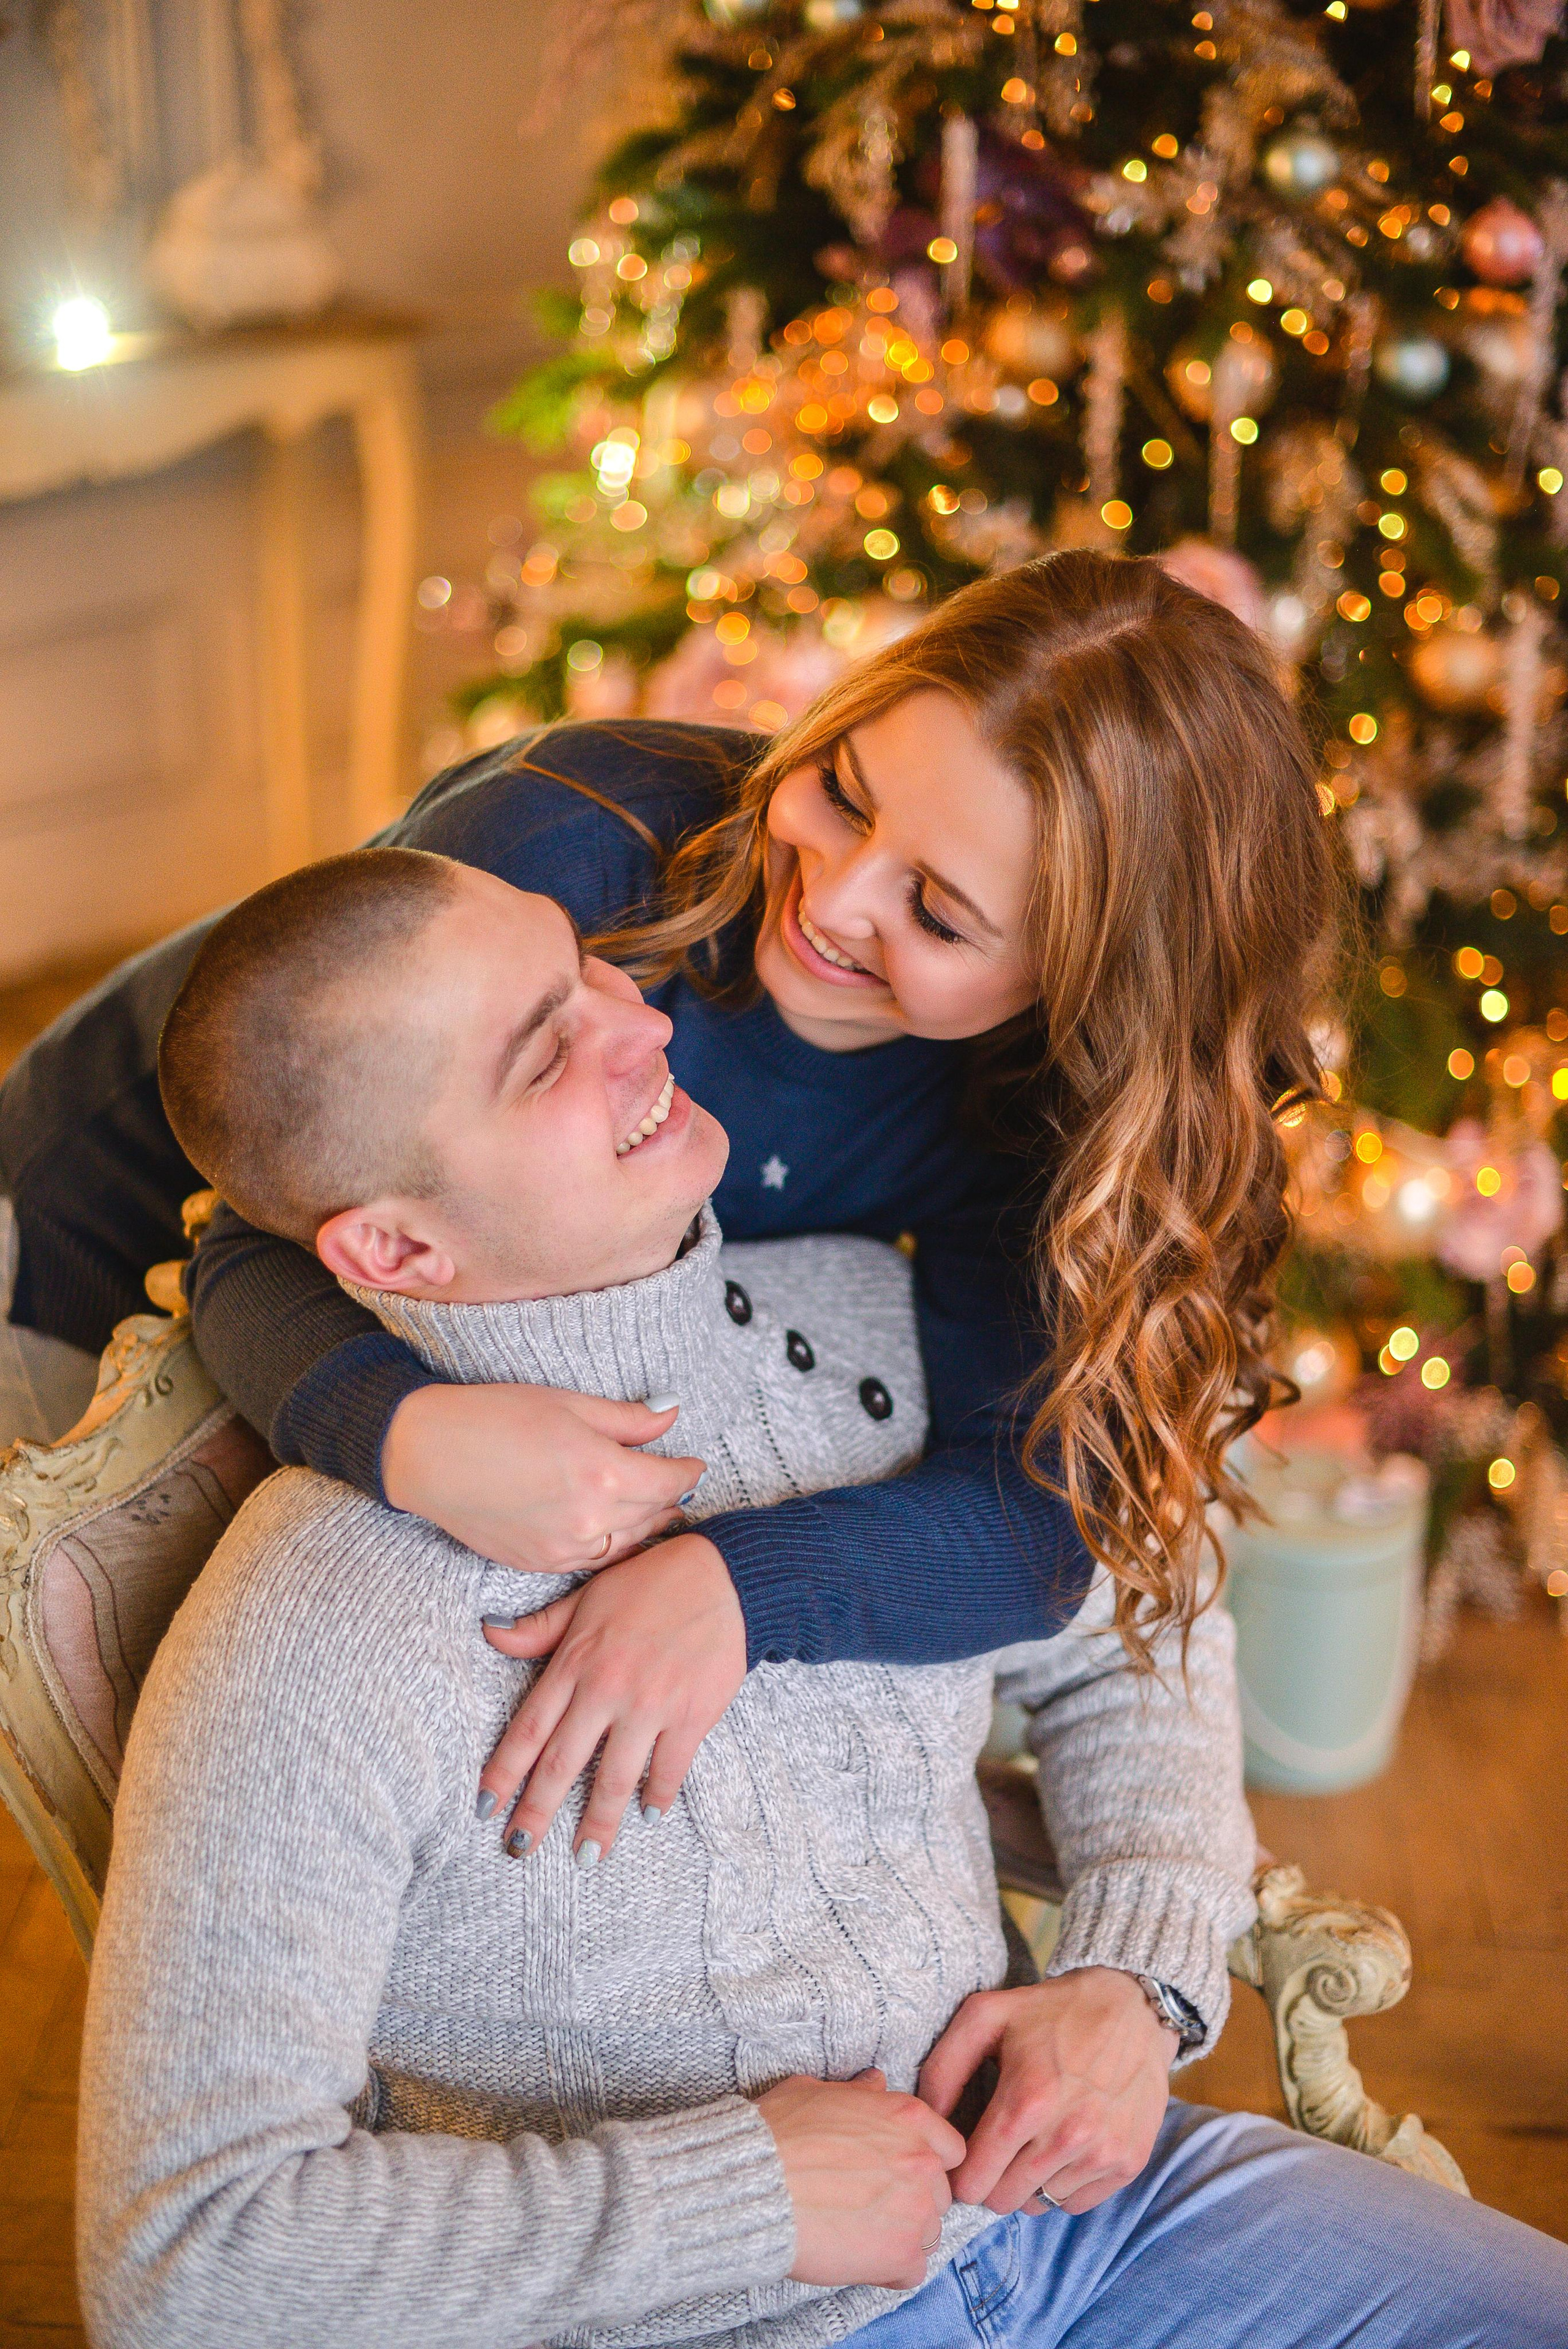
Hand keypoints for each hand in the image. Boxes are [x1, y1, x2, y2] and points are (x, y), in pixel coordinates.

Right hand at [382, 1384, 703, 1572]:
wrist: (427, 1454)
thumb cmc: (493, 1416)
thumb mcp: (568, 1404)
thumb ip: (627, 1418)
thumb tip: (672, 1414)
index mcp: (603, 1472)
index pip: (669, 1481)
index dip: (688, 1472)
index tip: (695, 1464)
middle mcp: (590, 1518)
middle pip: (652, 1514)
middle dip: (671, 1499)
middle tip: (682, 1488)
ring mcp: (563, 1547)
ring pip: (626, 1544)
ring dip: (646, 1527)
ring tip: (658, 1513)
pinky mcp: (538, 1563)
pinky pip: (592, 1561)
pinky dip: (612, 1547)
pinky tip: (615, 1533)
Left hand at [479, 1533, 745, 1858]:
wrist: (724, 1577)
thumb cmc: (651, 1583)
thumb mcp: (587, 1598)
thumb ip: (540, 1627)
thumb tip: (490, 1634)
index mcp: (576, 1661)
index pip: (528, 1729)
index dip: (503, 1773)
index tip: (484, 1807)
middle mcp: (607, 1689)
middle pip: (562, 1764)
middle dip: (536, 1812)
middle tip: (519, 1850)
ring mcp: (650, 1705)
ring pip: (615, 1778)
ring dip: (599, 1822)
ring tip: (586, 1855)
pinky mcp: (691, 1715)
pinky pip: (669, 1768)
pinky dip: (658, 1795)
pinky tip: (649, 1815)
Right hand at [756, 2071, 964, 2289]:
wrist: (755, 2184)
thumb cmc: (779, 2133)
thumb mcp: (817, 2093)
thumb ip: (858, 2093)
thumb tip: (876, 2083)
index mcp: (908, 2117)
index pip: (950, 2149)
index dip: (924, 2164)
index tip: (899, 2174)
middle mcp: (921, 2160)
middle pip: (939, 2194)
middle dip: (911, 2201)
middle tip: (870, 2206)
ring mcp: (916, 2209)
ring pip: (930, 2233)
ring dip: (902, 2236)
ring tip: (860, 2235)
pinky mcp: (901, 2254)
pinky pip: (913, 2271)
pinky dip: (889, 2271)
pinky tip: (858, 2259)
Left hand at [918, 1969, 1175, 2216]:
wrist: (1132, 2007)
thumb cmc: (1052, 2011)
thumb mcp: (986, 2016)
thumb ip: (945, 2068)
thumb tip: (928, 2122)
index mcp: (1026, 2100)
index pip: (974, 2179)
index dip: (959, 2173)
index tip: (962, 2156)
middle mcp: (1067, 2135)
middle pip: (1002, 2200)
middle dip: (989, 2180)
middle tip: (994, 2149)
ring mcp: (1102, 2152)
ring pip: (1038, 2205)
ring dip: (1026, 2181)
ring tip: (1030, 2141)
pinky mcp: (1128, 2162)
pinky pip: (1075, 2203)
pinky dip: (1061, 2184)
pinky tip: (1060, 2147)